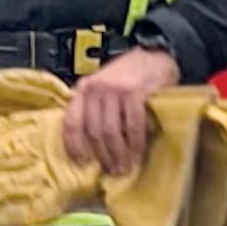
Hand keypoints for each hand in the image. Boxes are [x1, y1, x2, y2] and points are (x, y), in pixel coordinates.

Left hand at [61, 46, 182, 173]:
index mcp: (83, 89)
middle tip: (111, 171)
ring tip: (124, 167)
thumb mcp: (104, 87)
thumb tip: (94, 145)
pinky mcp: (134, 92)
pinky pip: (132, 125)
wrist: (155, 54)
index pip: (71, 121)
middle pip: (93, 131)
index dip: (74, 145)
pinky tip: (138, 153)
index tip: (81, 163)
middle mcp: (95, 89)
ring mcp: (114, 90)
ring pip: (110, 131)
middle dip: (103, 156)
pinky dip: (135, 143)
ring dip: (118, 154)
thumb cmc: (129, 75)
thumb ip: (97, 108)